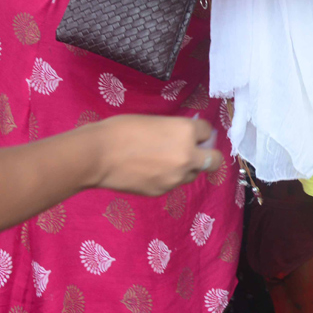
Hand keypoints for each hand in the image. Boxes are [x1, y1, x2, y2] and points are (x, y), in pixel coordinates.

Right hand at [89, 115, 224, 196]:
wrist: (97, 155)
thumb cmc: (122, 130)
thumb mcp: (156, 121)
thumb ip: (176, 130)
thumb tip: (187, 136)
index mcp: (186, 131)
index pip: (207, 131)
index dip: (199, 132)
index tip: (192, 133)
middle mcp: (187, 155)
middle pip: (214, 160)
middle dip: (208, 155)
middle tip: (195, 152)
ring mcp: (176, 177)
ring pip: (194, 174)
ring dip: (187, 168)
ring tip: (164, 162)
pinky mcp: (162, 191)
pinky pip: (173, 184)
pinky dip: (168, 178)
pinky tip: (149, 171)